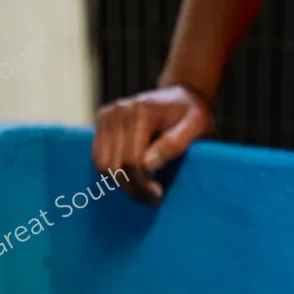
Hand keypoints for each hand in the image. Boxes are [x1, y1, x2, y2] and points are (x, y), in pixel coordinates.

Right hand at [91, 85, 213, 206]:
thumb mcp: (196, 125)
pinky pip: (98, 157)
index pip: (132, 160)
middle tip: (151, 198)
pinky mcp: (102, 120)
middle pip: (114, 165)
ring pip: (102, 164)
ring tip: (142, 189)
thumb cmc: (191, 114)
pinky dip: (112, 172)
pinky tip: (132, 175)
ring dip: (120, 183)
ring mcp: (107, 114)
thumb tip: (149, 164)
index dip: (143, 184)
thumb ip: (175, 143)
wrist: (180, 95)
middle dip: (132, 187)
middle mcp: (119, 110)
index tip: (158, 194)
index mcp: (141, 111)